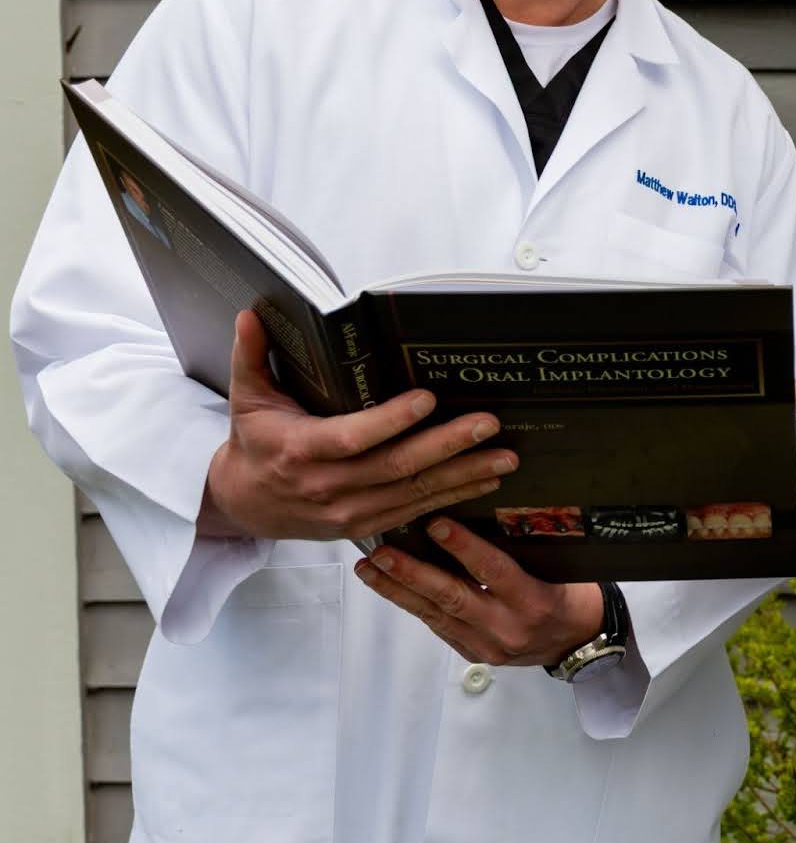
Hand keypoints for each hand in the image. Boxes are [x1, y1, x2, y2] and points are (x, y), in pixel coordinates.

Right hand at [200, 310, 514, 540]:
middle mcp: (328, 486)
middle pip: (395, 467)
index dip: (390, 421)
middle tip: (488, 424)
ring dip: (463, 476)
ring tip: (505, 457)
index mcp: (299, 451)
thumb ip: (250, 356)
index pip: (351, 438)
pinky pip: (414, 513)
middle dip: (447, 446)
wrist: (243, 505)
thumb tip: (250, 314)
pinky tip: (486, 482)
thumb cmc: (254, 444)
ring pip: (413, 494)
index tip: (428, 398)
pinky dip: (452, 498)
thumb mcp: (246, 399)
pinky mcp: (363, 527)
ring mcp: (348, 512)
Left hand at [354, 518, 604, 666]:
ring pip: (435, 615)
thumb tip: (479, 511)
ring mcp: (488, 647)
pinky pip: (439, 628)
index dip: (463, 547)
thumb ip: (523, 548)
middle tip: (381, 552)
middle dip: (412, 573)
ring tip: (370, 569)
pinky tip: (391, 588)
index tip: (435, 523)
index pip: (493, 571)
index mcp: (534, 600)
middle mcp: (508, 628)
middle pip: (452, 598)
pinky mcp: (474, 655)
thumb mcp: (560, 567)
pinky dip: (414, 605)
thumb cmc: (572, 594)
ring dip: (399, 591)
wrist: (580, 643)